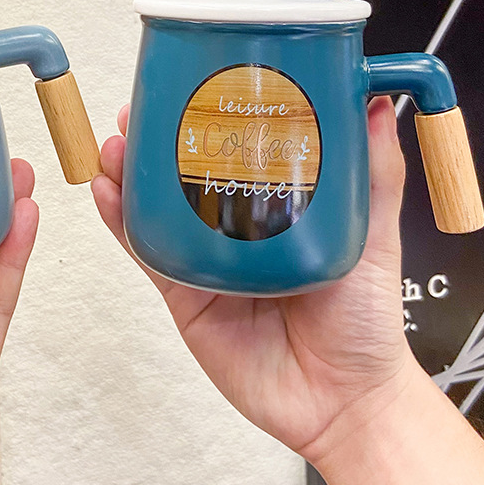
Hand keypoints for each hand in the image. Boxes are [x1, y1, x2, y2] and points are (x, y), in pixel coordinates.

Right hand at [92, 98, 483, 484]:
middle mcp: (233, 227)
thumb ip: (375, 176)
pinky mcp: (182, 292)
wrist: (340, 400)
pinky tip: (108, 191)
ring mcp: (203, 259)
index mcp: (274, 206)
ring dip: (127, 173)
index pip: (231, 150)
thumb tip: (374, 105)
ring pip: (154, 207)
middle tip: (136, 110)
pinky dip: (122, 221)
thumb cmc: (363, 323)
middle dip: (152, 139)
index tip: (186, 84)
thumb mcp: (373, 238)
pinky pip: (146, 251)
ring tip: (114, 144)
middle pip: (181, 173)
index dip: (202, 116)